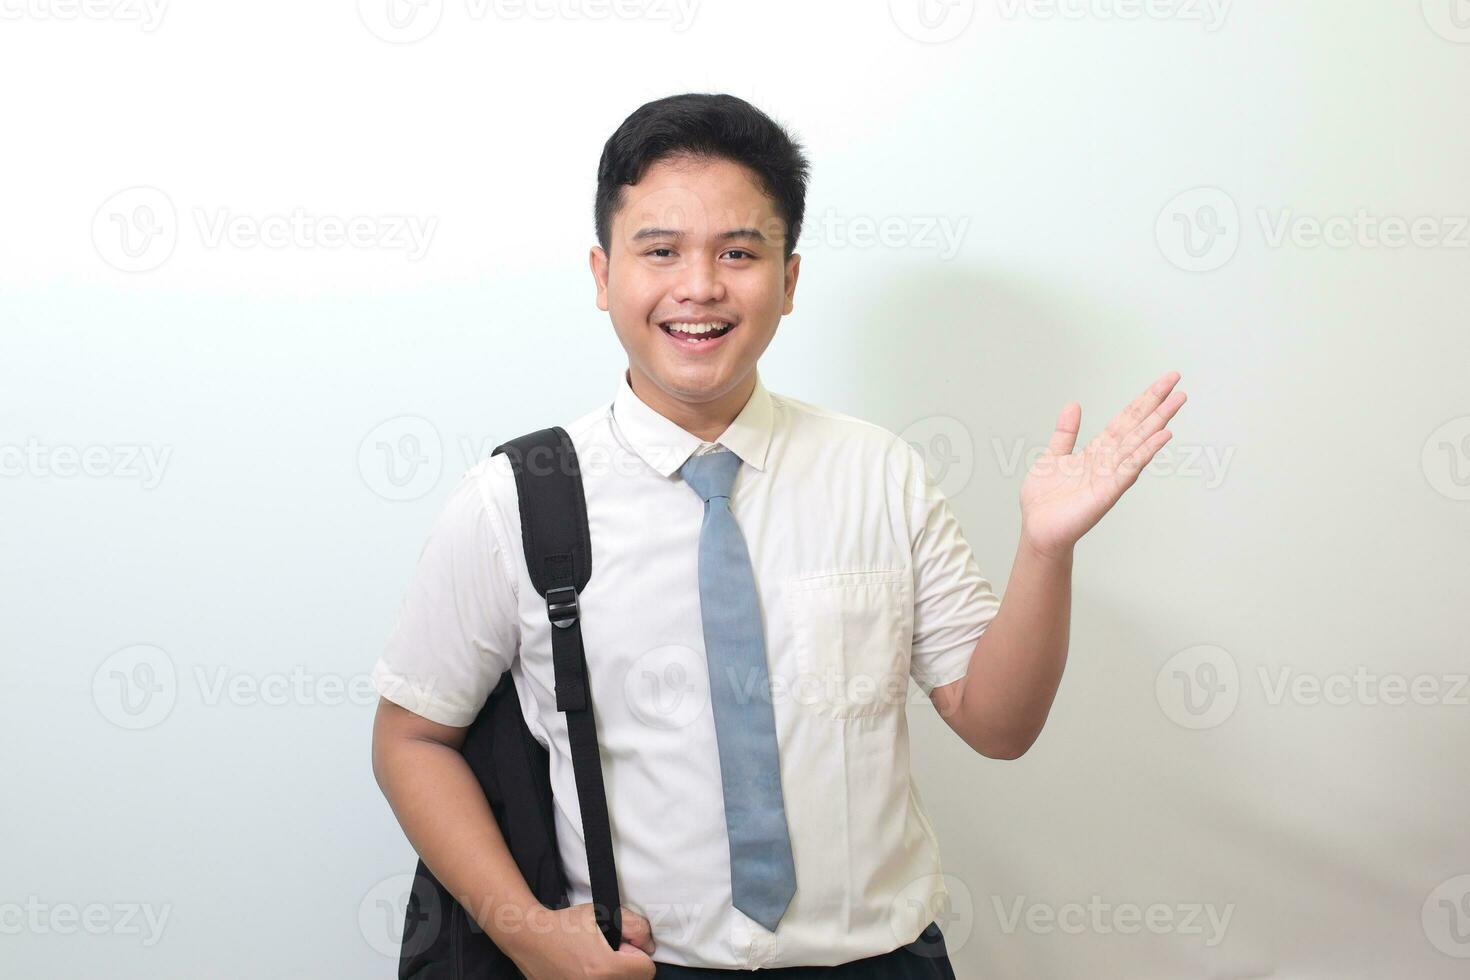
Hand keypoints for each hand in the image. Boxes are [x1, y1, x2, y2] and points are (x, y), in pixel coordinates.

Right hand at [507, 903, 656, 979]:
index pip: (647, 970)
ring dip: (614, 976)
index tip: (620, 946)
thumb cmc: (565, 925)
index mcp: (606, 968)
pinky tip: (586, 970)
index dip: (636, 953)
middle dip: (628, 967)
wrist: (530, 938)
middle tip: (608, 953)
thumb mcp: (605, 913)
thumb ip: (636, 926)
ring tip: (596, 963)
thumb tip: (648, 945)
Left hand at [1019, 370, 1186, 559]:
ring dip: (1157, 423)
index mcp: (1096, 452)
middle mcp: (1108, 461)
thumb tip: (1074, 404)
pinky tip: (1162, 436)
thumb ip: (1065, 433)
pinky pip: (1129, 469)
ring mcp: (1110, 476)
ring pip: (1138, 444)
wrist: (1037, 530)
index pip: (1125, 420)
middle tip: (1177, 383)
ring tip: (1177, 402)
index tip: (1163, 382)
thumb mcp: (1052, 457)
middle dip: (1156, 405)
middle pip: (1137, 427)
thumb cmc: (1045, 501)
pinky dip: (1145, 452)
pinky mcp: (1107, 493)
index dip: (1142, 401)